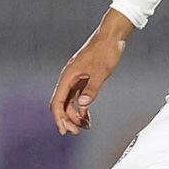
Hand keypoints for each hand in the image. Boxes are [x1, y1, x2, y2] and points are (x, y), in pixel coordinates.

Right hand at [49, 10, 131, 135]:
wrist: (111, 36)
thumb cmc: (105, 50)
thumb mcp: (101, 70)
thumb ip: (92, 88)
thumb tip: (83, 104)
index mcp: (69, 76)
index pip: (58, 101)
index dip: (59, 118)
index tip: (64, 131)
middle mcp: (69, 78)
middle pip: (62, 104)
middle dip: (67, 120)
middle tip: (77, 132)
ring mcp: (76, 79)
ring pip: (70, 102)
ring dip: (75, 116)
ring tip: (85, 127)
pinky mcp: (84, 79)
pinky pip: (78, 98)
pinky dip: (82, 109)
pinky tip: (88, 118)